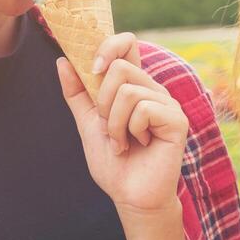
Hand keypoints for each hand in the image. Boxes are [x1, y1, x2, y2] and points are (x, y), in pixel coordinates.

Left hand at [57, 32, 188, 219]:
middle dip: (103, 102)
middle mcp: (153, 89)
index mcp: (135, 85)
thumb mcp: (87, 123)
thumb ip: (77, 93)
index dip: (108, 46)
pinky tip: (139, 146)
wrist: (128, 195)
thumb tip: (62, 60)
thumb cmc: (113, 162)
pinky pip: (143, 109)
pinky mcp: (177, 120)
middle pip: (120, 67)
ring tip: (122, 143)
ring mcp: (168, 103)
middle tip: (109, 128)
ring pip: (128, 92)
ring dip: (114, 124)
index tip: (92, 69)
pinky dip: (130, 131)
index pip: (127, 44)